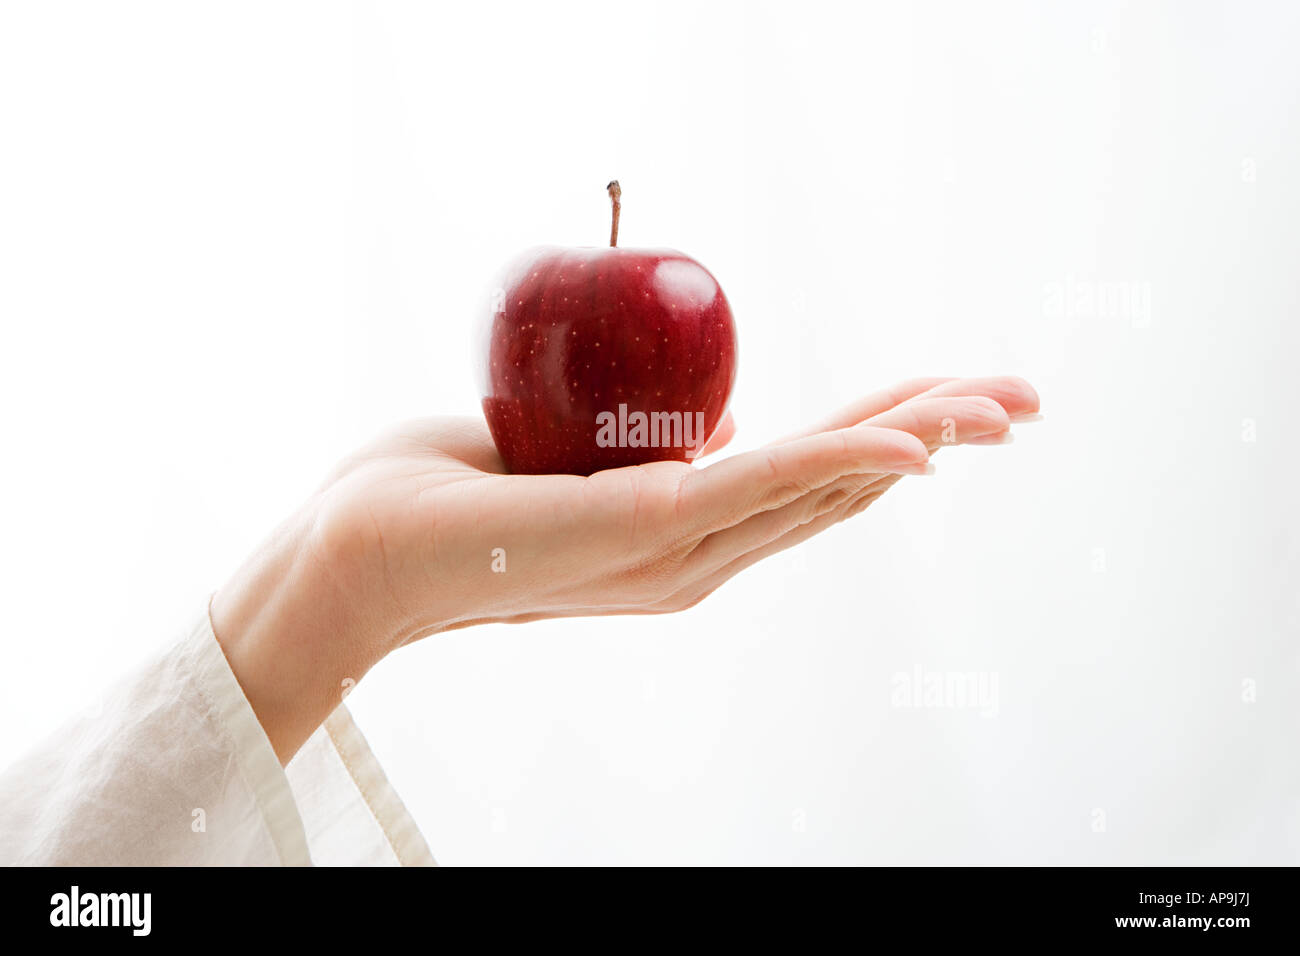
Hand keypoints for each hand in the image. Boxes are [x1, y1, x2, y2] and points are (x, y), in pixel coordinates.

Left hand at [212, 375, 1039, 760]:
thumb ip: (658, 455)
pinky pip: (764, 484)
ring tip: (1002, 404)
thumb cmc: (453, 499)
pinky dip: (846, 462)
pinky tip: (916, 446)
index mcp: (688, 537)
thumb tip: (720, 426)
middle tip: (1029, 400)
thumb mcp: (579, 464)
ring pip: (824, 484)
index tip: (963, 402)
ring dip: (921, 436)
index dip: (894, 438)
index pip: (811, 479)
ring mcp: (677, 547)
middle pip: (843, 486)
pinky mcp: (644, 523)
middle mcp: (698, 556)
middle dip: (942, 435)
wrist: (361, 552)